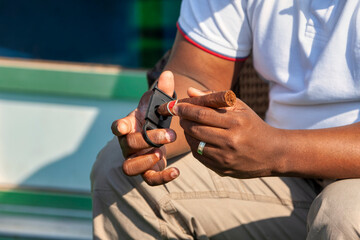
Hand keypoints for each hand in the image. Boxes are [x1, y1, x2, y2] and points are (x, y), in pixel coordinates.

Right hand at [111, 71, 179, 185]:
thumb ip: (163, 90)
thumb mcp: (159, 104)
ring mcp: (136, 159)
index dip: (119, 127)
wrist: (156, 134)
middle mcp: (128, 144)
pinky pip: (149, 179)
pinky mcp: (147, 171)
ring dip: (144, 161)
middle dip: (148, 139)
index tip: (122, 127)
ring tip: (160, 153)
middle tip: (170, 134)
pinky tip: (176, 171)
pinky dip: (161, 178)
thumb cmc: (154, 117)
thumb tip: (168, 74)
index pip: (117, 127)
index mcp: (129, 125)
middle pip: (128, 145)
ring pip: (130, 167)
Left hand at [173, 90, 283, 177]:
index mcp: (236, 123)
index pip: (201, 114)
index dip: (185, 109)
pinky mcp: (222, 170)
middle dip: (184, 120)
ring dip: (187, 133)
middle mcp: (230, 142)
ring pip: (194, 144)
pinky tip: (197, 139)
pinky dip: (194, 146)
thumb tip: (190, 92)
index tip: (177, 105)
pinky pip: (199, 156)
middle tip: (180, 114)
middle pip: (195, 129)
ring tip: (189, 125)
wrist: (273, 153)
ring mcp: (225, 158)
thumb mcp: (239, 108)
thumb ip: (214, 98)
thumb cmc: (253, 125)